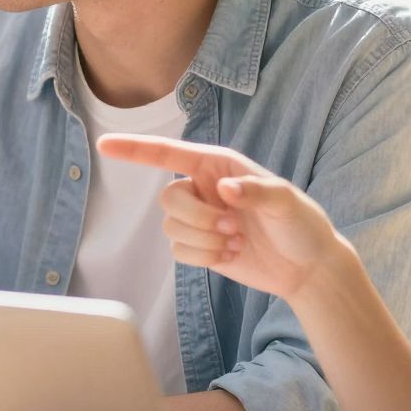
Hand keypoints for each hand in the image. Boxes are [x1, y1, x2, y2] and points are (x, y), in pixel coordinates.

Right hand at [95, 135, 351, 300]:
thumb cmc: (302, 225)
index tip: (104, 143)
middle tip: (232, 227)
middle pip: (168, 197)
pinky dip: (203, 257)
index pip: (168, 153)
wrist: (306, 267)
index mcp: (219, 165)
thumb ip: (256, 190)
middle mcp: (204, 187)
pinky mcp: (200, 246)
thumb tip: (223, 190)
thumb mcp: (287, 202)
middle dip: (196, 217)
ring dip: (203, 240)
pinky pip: (178, 250)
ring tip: (236, 242)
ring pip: (170, 227)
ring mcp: (200, 218)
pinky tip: (231, 255)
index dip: (135, 149)